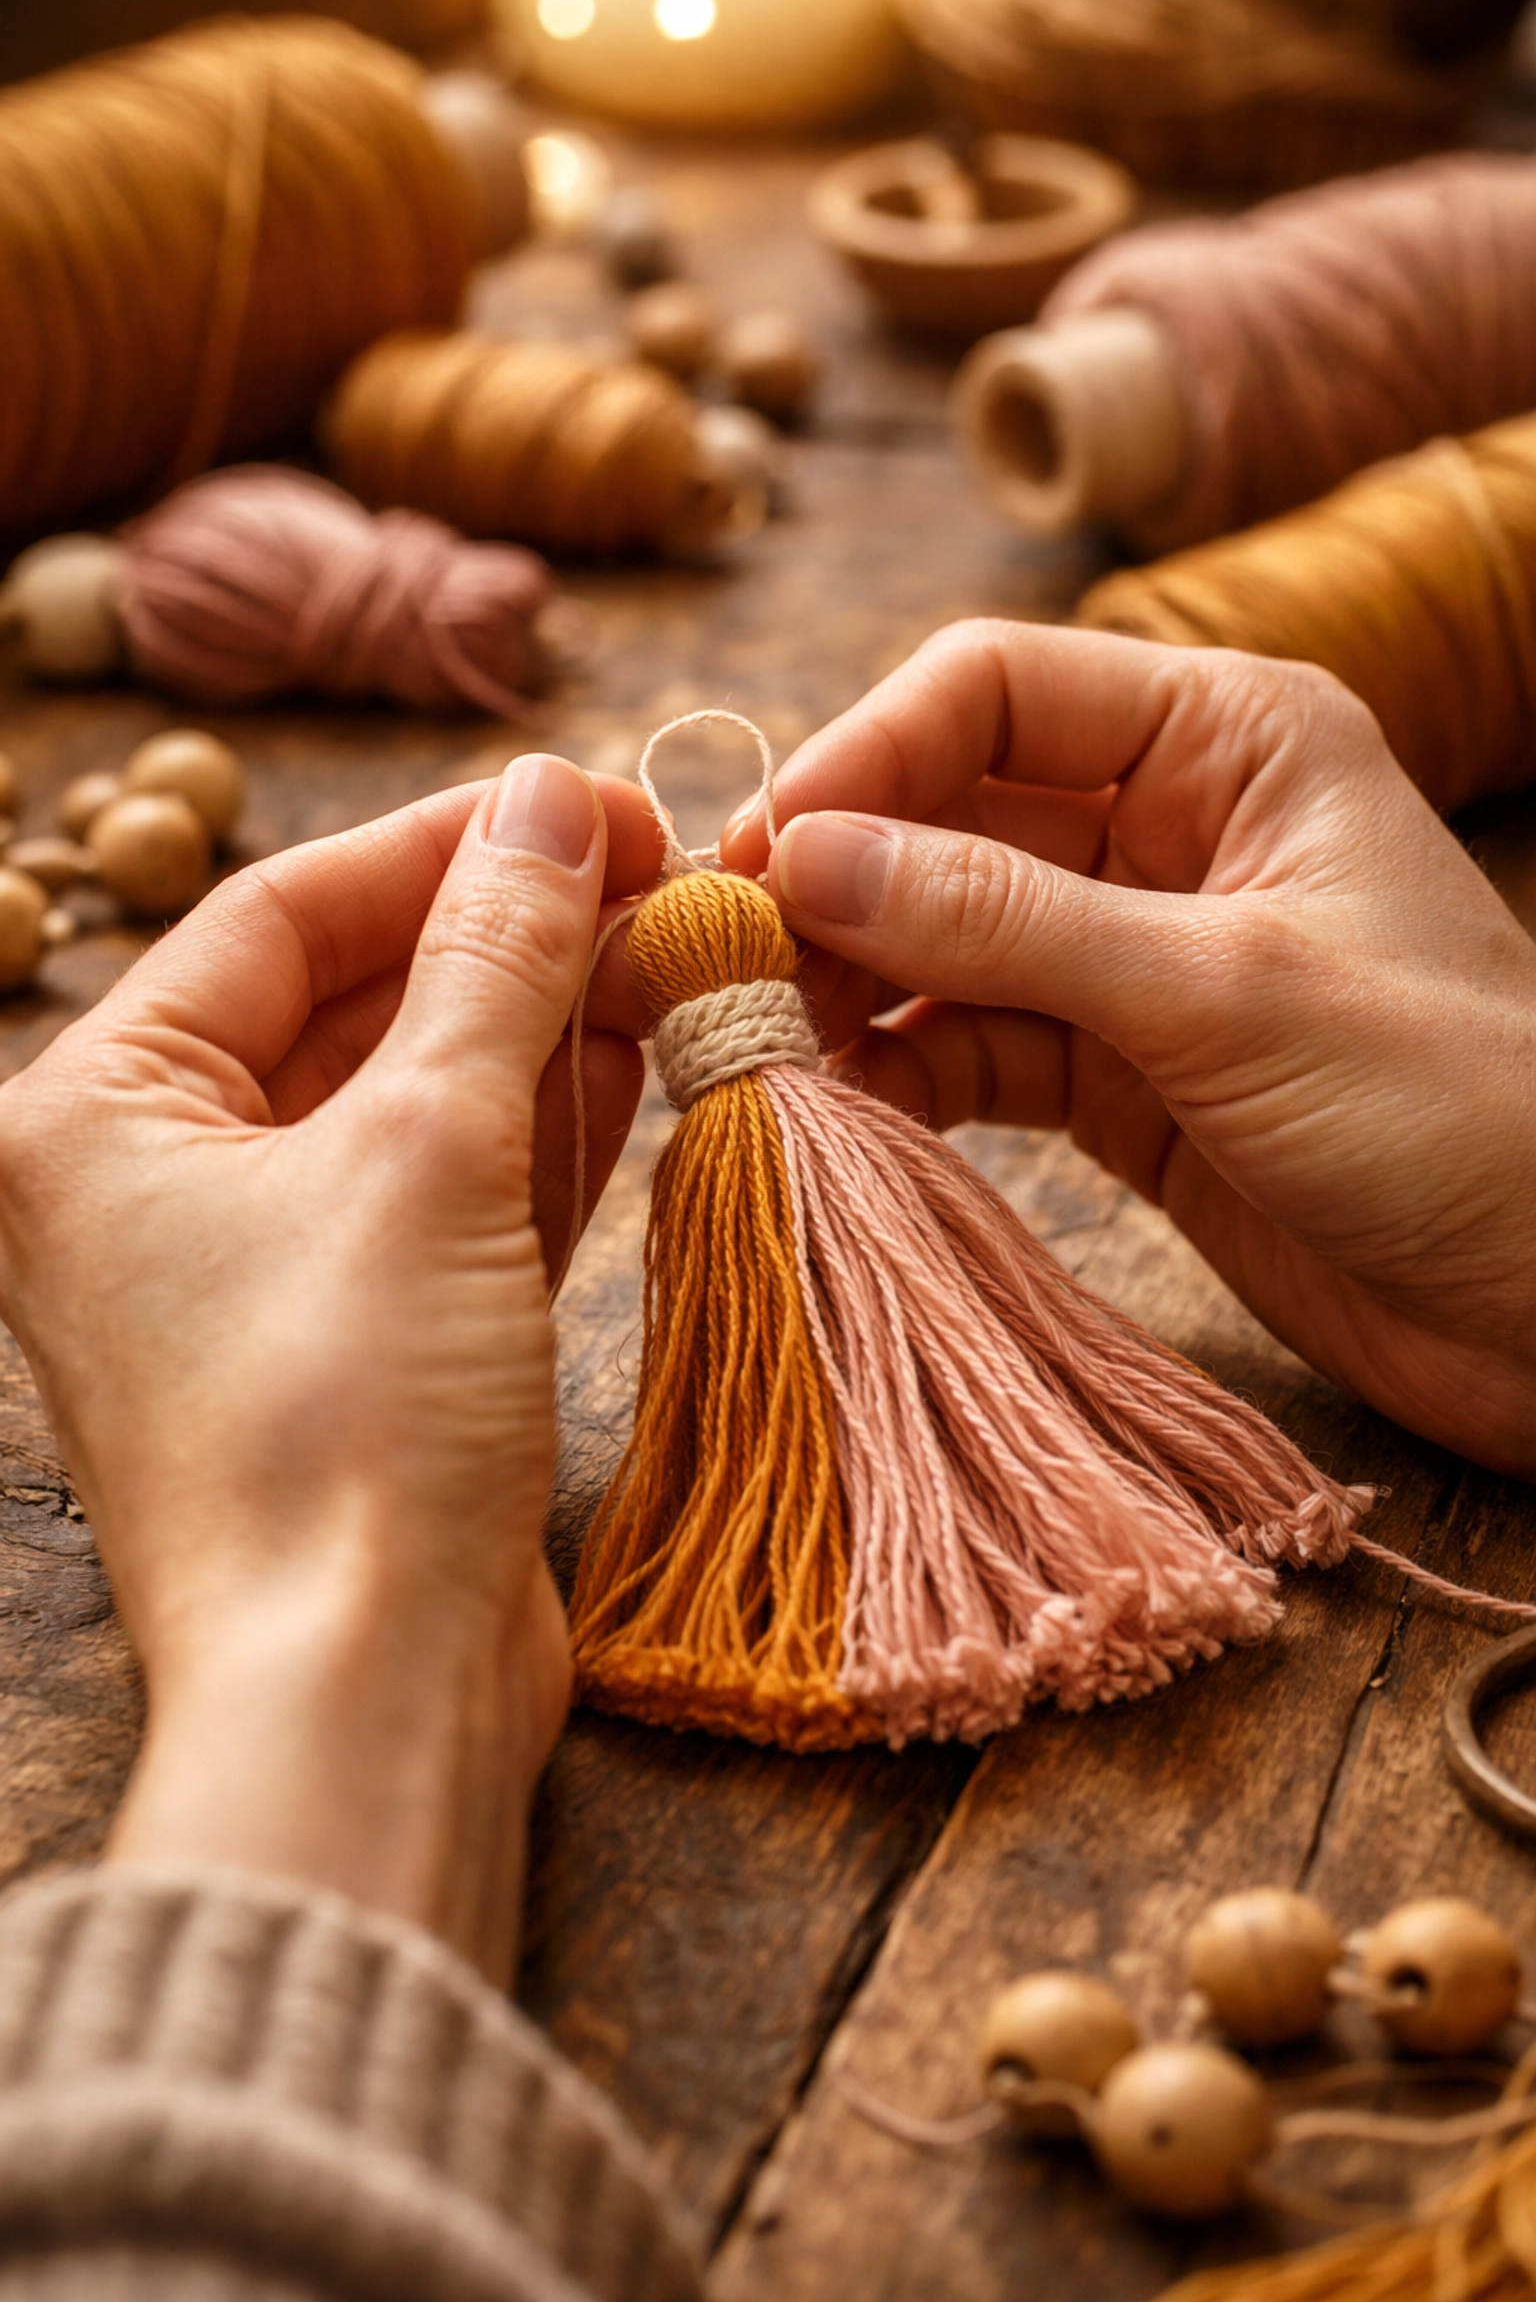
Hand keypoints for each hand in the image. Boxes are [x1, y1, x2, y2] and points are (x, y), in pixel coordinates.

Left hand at [0, 757, 662, 1982]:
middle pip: (348, 1001)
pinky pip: (447, 1194)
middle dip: (504, 938)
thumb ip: (494, 962)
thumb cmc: (341, 1425)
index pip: (278, 917)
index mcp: (94, 1117)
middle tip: (649, 873)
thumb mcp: (427, 1151)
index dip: (442, 846)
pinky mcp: (357, 1339)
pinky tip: (637, 1059)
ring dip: (540, 1027)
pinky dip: (540, 1131)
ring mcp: (258, 1269)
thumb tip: (546, 806)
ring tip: (667, 951)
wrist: (364, 1695)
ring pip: (412, 1097)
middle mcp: (154, 1186)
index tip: (584, 801)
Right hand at [721, 622, 1535, 1477]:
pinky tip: (838, 1109)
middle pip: (948, 811)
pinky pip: (975, 1049)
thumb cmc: (1457, 1111)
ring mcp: (1138, 958)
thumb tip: (807, 854)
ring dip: (852, 987)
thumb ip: (1008, 921)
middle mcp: (1171, 828)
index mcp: (1230, 738)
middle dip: (837, 881)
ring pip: (945, 939)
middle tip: (725, 962)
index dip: (864, 757)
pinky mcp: (1120, 1079)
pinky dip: (903, 1076)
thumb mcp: (1224, 991)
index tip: (760, 854)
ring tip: (762, 1047)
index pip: (994, 689)